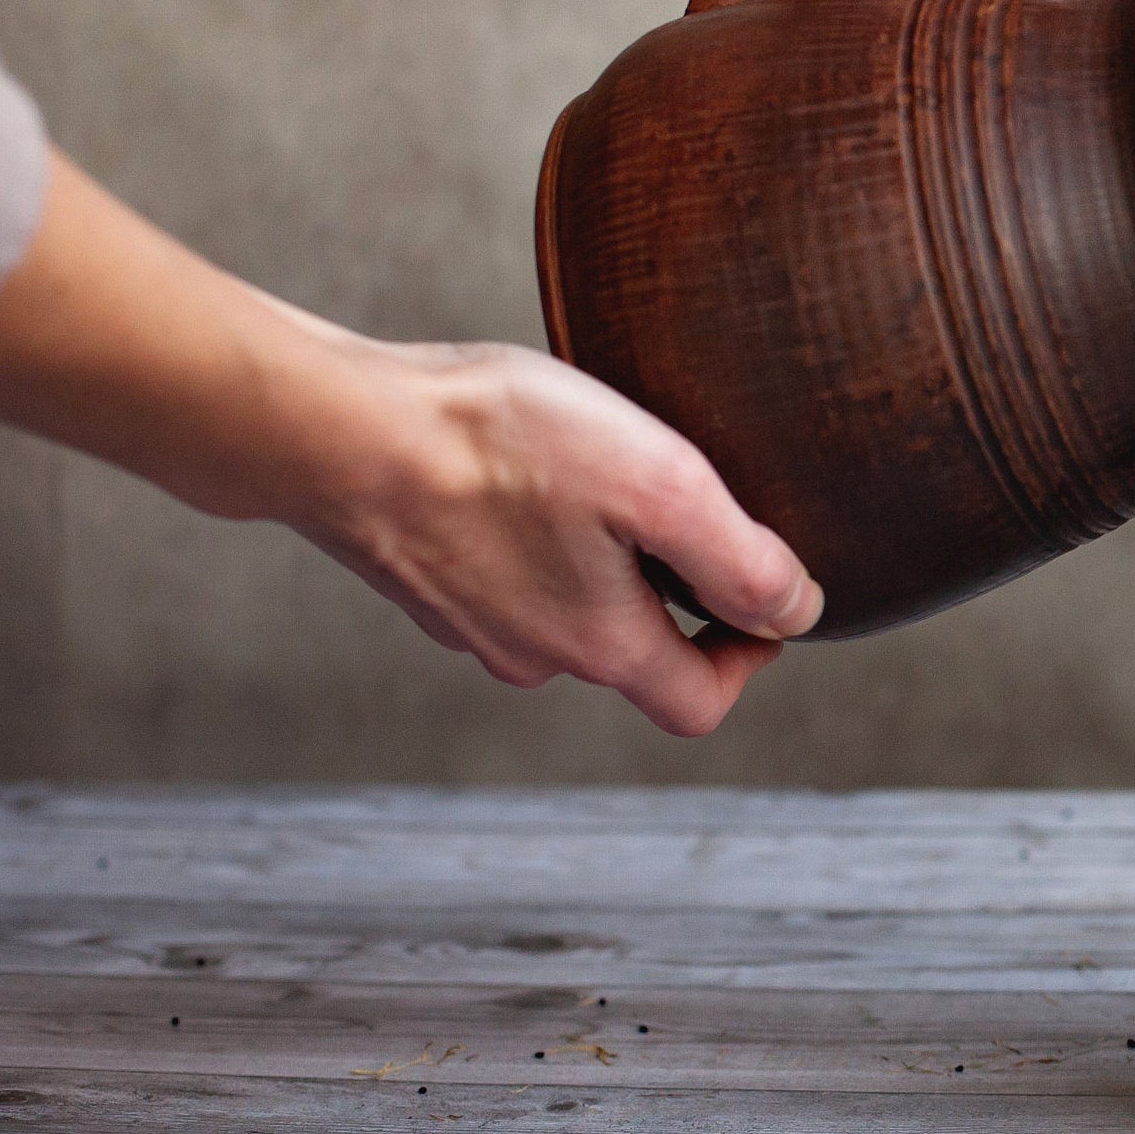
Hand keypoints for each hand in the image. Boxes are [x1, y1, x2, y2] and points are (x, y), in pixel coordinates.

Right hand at [281, 333, 822, 735]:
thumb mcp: (661, 487)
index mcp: (600, 645)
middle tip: (684, 507)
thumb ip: (741, 562)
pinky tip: (522, 465)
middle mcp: (532, 652)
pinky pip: (504, 571)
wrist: (335, 431)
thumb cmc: (498, 445)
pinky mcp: (422, 575)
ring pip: (564, 609)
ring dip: (601, 557)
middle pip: (633, 652)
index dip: (748, 656)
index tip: (762, 592)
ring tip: (603, 475)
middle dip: (674, 593)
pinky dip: (532, 533)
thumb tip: (800, 612)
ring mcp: (468, 619)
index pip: (698, 702)